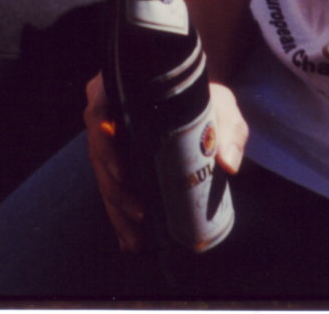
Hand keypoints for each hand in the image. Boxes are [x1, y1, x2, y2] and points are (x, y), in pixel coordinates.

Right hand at [83, 73, 247, 252]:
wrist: (201, 101)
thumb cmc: (208, 99)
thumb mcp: (223, 107)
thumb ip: (230, 130)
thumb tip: (228, 164)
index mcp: (124, 87)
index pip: (99, 113)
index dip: (104, 145)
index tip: (123, 173)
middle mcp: (109, 110)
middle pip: (98, 151)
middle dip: (114, 190)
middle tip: (140, 214)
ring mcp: (110, 136)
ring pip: (103, 175)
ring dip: (116, 210)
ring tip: (135, 240)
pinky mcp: (117, 158)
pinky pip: (112, 186)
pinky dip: (120, 215)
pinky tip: (129, 241)